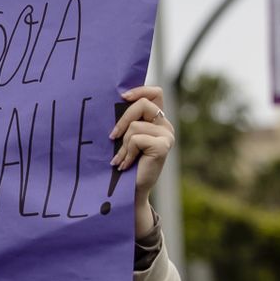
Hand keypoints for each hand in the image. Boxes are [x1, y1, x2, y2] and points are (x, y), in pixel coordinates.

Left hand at [109, 85, 172, 236]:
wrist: (130, 190)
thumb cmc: (125, 163)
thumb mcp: (125, 138)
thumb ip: (127, 120)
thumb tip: (115, 100)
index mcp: (157, 120)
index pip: (156, 92)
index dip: (140, 90)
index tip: (122, 97)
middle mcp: (166, 126)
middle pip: (143, 104)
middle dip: (123, 119)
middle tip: (112, 137)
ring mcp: (167, 136)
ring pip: (135, 126)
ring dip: (123, 145)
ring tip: (121, 159)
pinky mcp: (163, 146)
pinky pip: (136, 139)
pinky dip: (127, 152)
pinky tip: (125, 164)